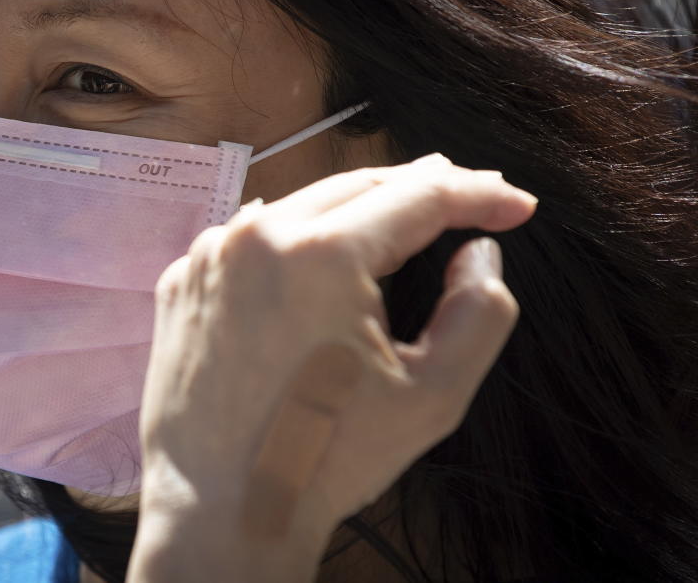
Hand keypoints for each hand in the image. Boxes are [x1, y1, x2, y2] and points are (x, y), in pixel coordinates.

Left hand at [128, 153, 536, 581]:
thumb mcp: (433, 395)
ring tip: (406, 218)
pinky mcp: (181, 281)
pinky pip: (253, 241)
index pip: (417, 196)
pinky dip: (298, 240)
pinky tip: (323, 257)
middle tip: (470, 197)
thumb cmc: (326, 461)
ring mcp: (208, 256)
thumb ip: (481, 311)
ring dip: (358, 211)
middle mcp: (254, 236)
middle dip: (421, 187)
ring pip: (302, 206)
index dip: (476, 194)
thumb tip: (477, 254)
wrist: (219, 512)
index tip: (516, 205)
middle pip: (357, 186)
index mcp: (319, 255)